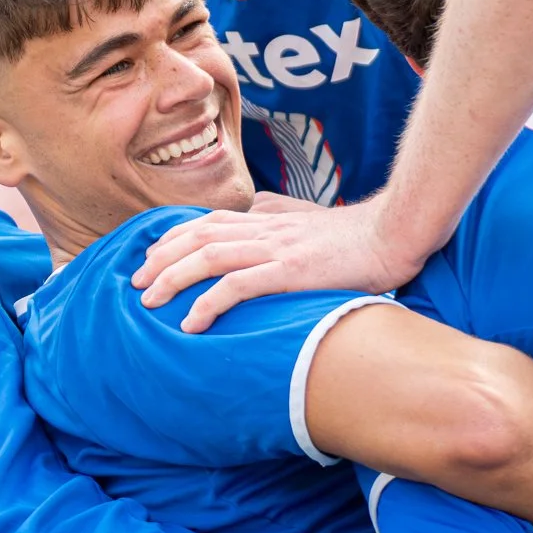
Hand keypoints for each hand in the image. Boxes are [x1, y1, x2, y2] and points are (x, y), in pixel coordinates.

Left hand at [131, 194, 422, 332]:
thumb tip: (258, 209)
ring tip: (148, 302)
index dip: (172, 237)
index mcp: (268, 218)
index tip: (149, 257)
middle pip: (197, 236)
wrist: (396, 234)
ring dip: (173, 279)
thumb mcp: (311, 219)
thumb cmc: (358, 234)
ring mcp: (276, 248)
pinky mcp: (291, 271)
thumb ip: (281, 213)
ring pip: (209, 256)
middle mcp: (265, 228)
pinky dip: (209, 303)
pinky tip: (191, 323)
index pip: (207, 222)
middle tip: (135, 283)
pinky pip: (239, 285)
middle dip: (160, 259)